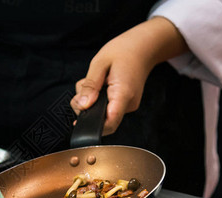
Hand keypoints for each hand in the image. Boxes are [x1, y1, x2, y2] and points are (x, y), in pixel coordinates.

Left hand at [70, 17, 187, 135]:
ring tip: (94, 82)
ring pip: (103, 114)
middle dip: (86, 110)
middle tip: (82, 90)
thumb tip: (82, 105)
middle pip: (103, 120)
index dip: (93, 127)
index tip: (78, 122)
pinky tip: (99, 86)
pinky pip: (107, 108)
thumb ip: (90, 86)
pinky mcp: (125, 103)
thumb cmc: (123, 51)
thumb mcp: (99, 63)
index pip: (110, 122)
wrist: (143, 46)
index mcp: (123, 93)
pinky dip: (98, 99)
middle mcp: (128, 103)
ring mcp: (128, 105)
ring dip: (91, 102)